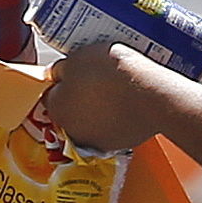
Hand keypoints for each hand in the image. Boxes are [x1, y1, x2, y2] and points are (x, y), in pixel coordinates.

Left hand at [44, 43, 167, 152]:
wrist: (151, 95)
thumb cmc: (113, 73)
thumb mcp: (79, 57)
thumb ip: (61, 68)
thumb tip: (56, 74)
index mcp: (56, 108)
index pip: (50, 94)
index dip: (62, 82)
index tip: (75, 74)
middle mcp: (71, 130)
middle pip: (69, 110)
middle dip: (78, 98)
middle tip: (96, 81)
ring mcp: (95, 141)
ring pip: (90, 122)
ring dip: (97, 110)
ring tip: (114, 92)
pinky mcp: (117, 145)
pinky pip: (111, 129)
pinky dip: (115, 119)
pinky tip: (126, 105)